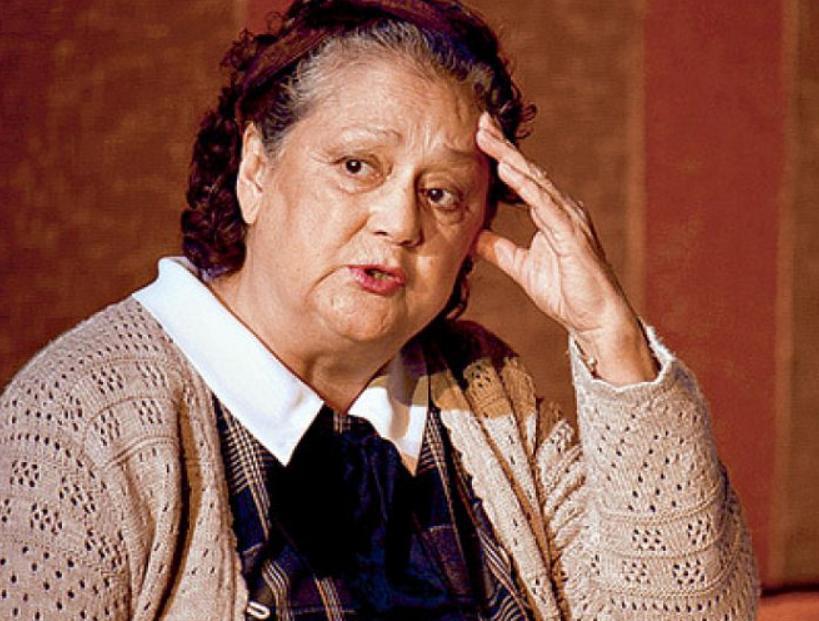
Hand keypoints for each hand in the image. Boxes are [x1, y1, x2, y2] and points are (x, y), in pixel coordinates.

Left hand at [474, 113, 656, 384]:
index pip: (522, 179)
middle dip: (503, 147)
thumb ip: (499, 250)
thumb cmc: (566, 293)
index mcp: (551, 214)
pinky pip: (546, 205)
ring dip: (510, 158)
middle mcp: (563, 209)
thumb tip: (473, 237)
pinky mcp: (572, 235)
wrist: (595, 318)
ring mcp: (570, 219)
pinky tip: (507, 170)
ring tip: (487, 138)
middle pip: (529, 171)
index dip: (501, 157)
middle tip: (480, 122)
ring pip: (536, 181)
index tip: (479, 136)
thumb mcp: (522, 267)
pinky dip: (526, 186)